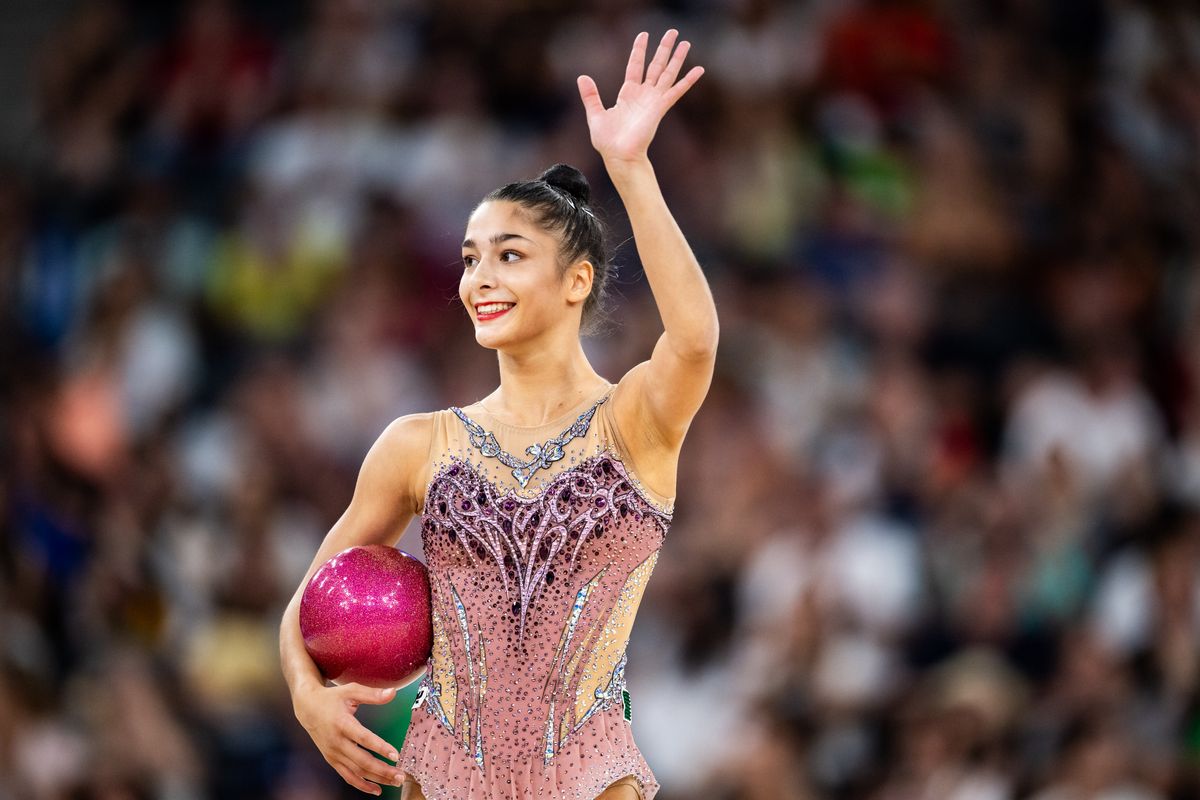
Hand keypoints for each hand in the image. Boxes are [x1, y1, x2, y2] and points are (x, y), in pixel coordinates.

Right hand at [293, 682, 406, 795]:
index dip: (379, 747)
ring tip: (395, 781)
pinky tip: (377, 789)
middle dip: (383, 770)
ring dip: (377, 779)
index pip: (363, 738)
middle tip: (401, 775)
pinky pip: (348, 776)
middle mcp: (336, 742)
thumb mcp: (351, 690)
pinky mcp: (332, 760)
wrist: (307, 708)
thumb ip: (372, 694)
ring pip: (357, 771)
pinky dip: (362, 785)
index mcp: (342, 723)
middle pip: (361, 761)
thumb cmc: (332, 698)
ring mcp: (333, 753)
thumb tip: (393, 692)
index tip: (395, 755)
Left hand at [577, 29, 703, 164]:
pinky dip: (688, 80)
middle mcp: (643, 94)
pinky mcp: (660, 108)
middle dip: (664, 48)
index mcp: (628, 93)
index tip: (644, 35)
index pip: (635, 65)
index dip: (639, 50)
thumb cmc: (608, 141)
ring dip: (677, 58)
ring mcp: (653, 100)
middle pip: (656, 65)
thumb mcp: (595, 114)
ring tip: (686, 42)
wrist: (619, 156)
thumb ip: (590, 96)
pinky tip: (699, 70)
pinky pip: (676, 91)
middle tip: (673, 31)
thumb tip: (582, 77)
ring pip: (668, 73)